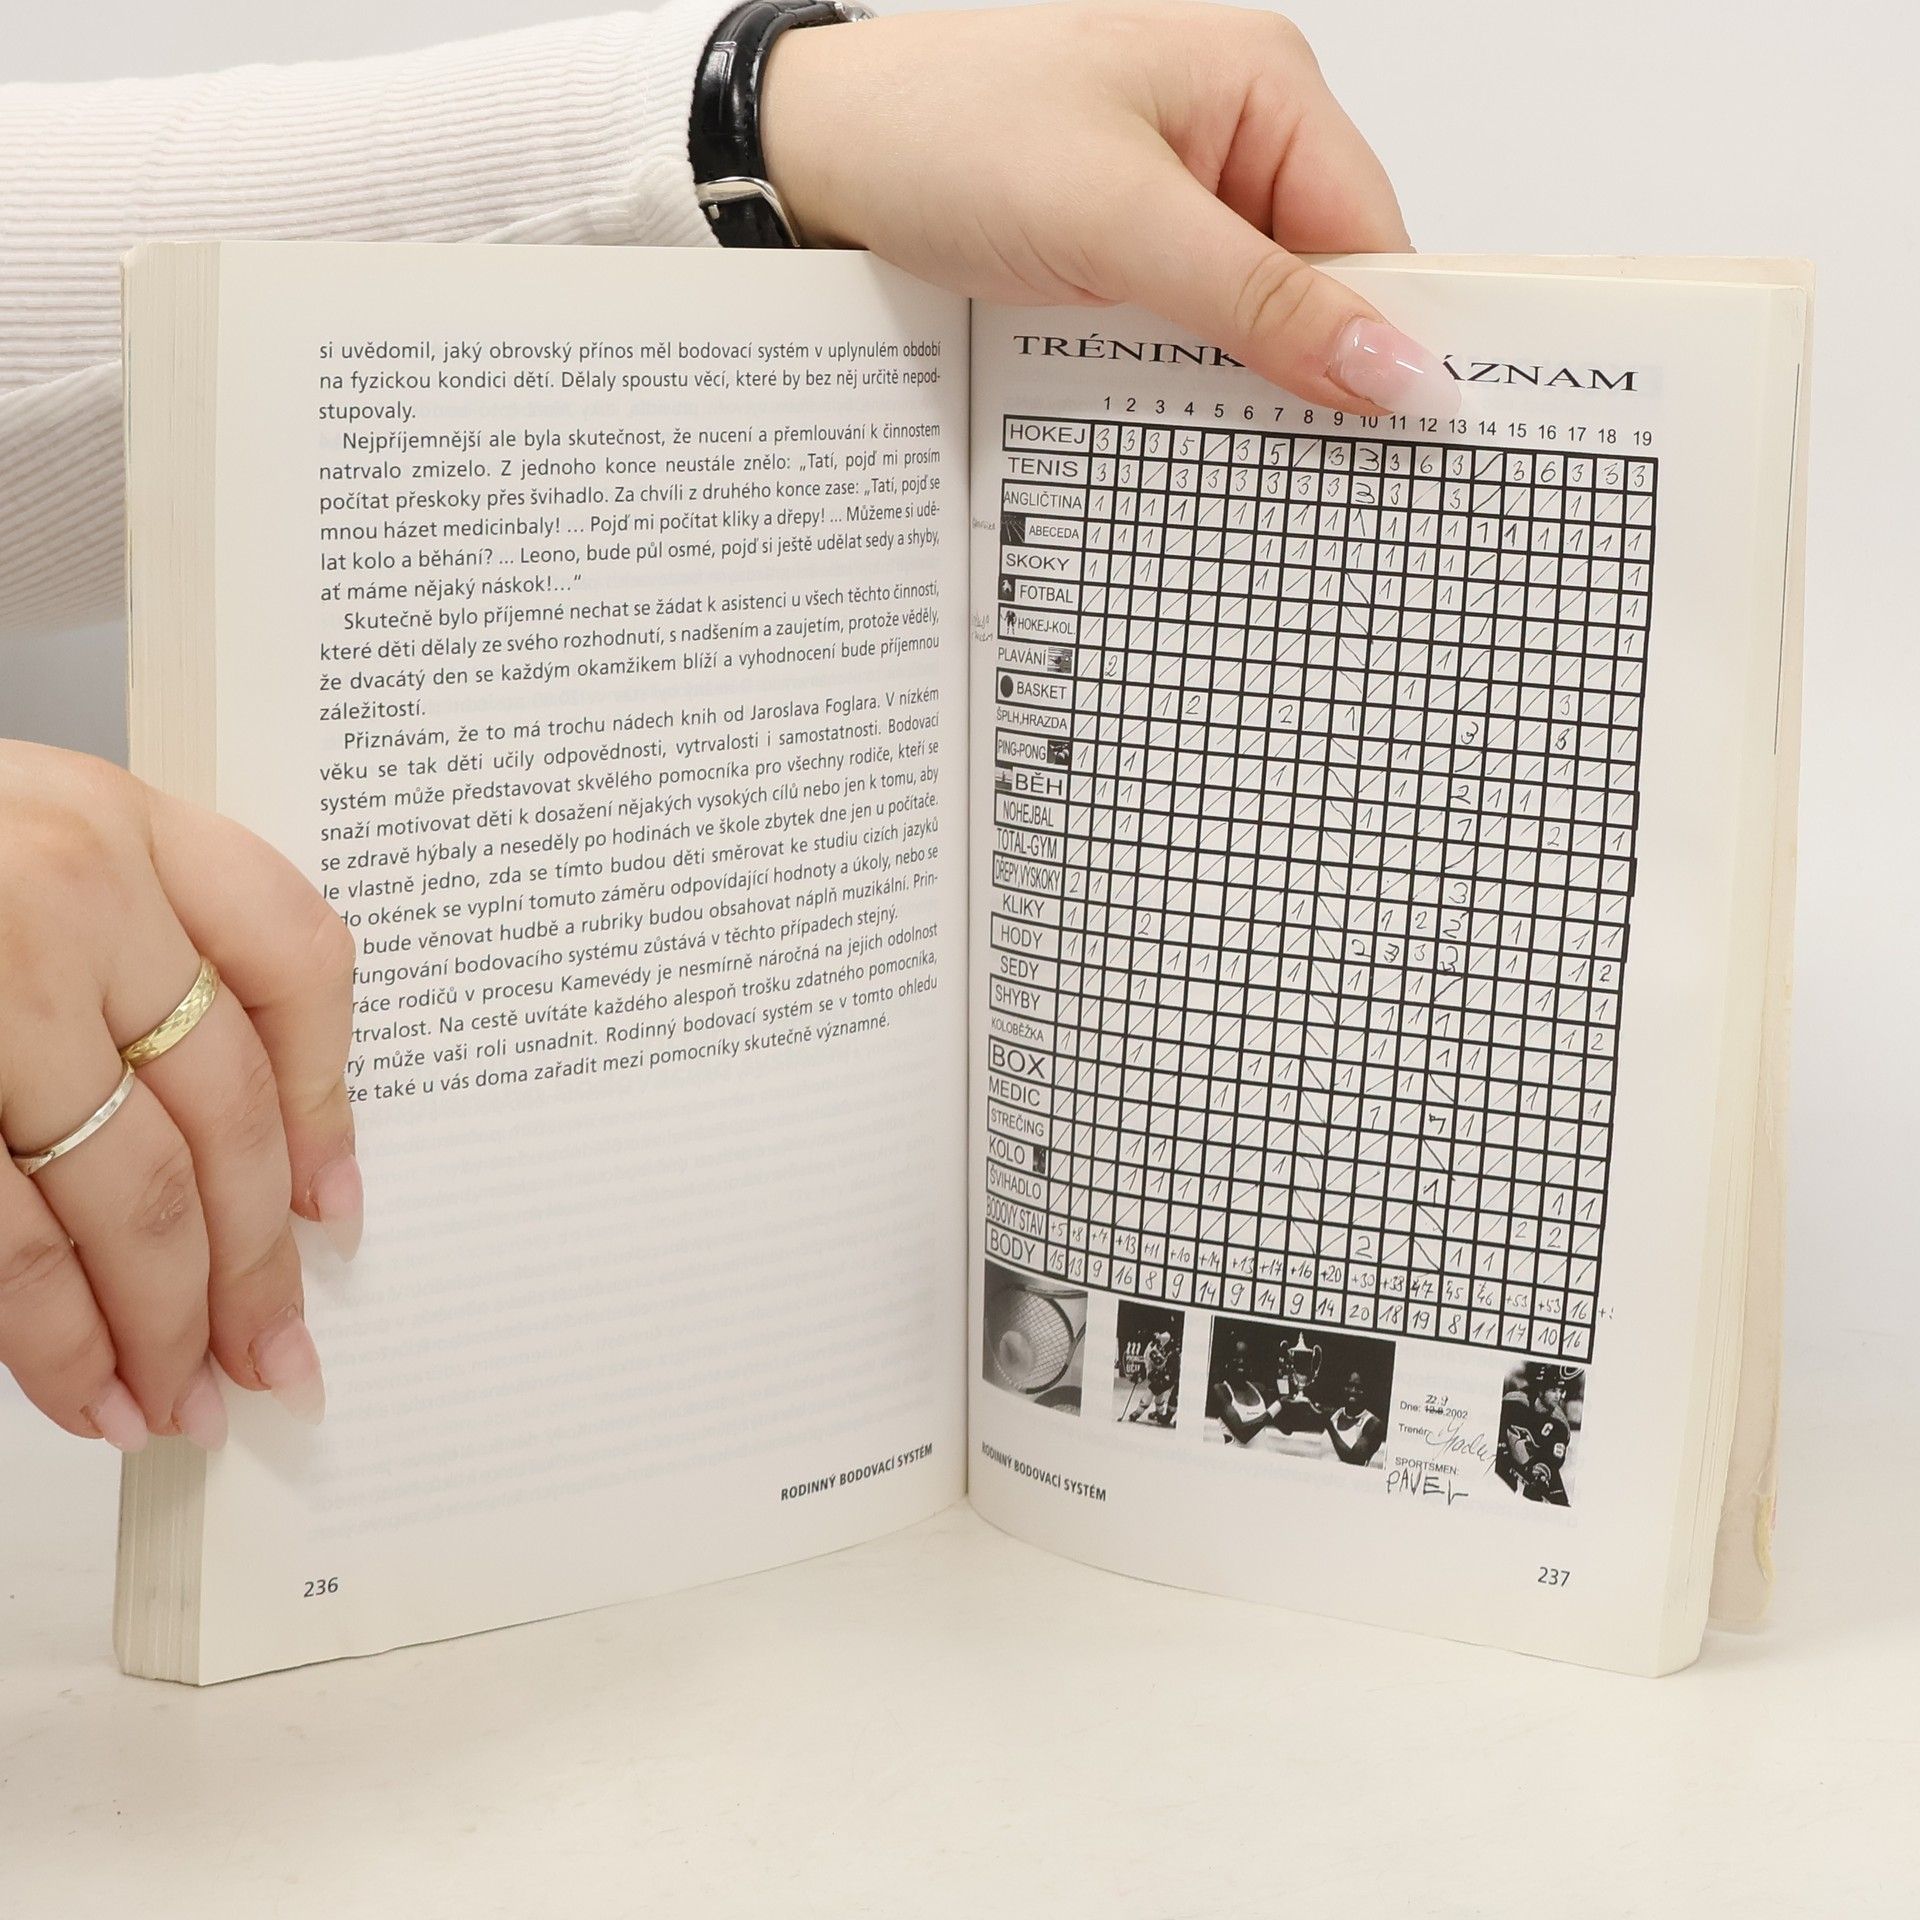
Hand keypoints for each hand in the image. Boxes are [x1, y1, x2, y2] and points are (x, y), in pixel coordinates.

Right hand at [0, 743, 357, 1448]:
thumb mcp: (26, 849)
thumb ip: (134, 953)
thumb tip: (254, 1160)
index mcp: (116, 816)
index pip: (296, 961)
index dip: (324, 1105)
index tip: (330, 1208)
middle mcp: (68, 892)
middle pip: (221, 1110)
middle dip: (253, 1263)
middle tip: (275, 1356)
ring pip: (129, 1193)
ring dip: (166, 1325)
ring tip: (183, 1404)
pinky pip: (7, 1238)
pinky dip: (55, 1338)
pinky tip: (86, 1389)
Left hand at [763, 1, 1440, 411]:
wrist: (813, 155)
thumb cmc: (943, 133)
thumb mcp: (1117, 220)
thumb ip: (1258, 299)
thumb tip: (1389, 362)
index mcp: (1261, 86)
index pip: (1371, 234)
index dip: (1389, 339)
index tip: (1401, 442)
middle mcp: (1231, 136)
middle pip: (1317, 285)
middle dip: (1310, 373)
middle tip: (1312, 472)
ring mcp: (1174, 199)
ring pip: (1250, 321)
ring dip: (1240, 386)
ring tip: (1231, 454)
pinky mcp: (1123, 251)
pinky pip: (1186, 331)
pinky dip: (1181, 380)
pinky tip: (1169, 424)